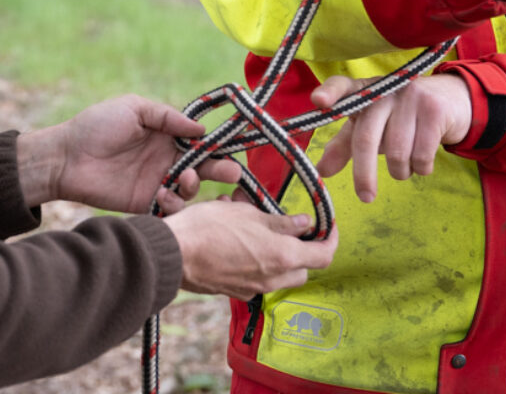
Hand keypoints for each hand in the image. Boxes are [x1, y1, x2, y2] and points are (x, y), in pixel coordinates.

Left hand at [16, 95, 241, 213]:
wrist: (66, 157)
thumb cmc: (97, 125)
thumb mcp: (133, 108)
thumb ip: (167, 117)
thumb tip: (201, 130)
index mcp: (165, 135)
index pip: (199, 143)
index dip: (217, 146)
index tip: (232, 150)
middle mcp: (166, 159)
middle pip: (202, 168)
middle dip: (219, 171)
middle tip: (232, 174)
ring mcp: (156, 182)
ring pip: (189, 190)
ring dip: (194, 187)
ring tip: (185, 181)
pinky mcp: (145, 203)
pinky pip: (170, 208)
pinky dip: (174, 205)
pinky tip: (164, 195)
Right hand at [164, 202, 336, 299]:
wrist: (174, 254)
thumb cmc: (209, 228)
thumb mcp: (248, 214)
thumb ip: (281, 222)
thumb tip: (304, 223)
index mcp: (283, 256)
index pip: (324, 256)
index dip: (331, 239)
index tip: (327, 226)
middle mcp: (272, 278)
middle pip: (303, 269)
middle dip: (304, 251)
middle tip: (292, 229)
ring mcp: (253, 288)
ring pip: (280, 275)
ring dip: (279, 256)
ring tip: (259, 231)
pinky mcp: (235, 291)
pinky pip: (257, 279)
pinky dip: (257, 264)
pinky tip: (239, 244)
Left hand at [311, 73, 471, 203]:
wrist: (451, 100)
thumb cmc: (401, 116)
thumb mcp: (371, 126)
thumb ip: (345, 145)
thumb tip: (321, 171)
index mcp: (363, 90)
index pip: (342, 85)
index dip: (330, 92)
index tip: (318, 103)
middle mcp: (384, 89)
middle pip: (367, 137)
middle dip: (364, 174)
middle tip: (365, 197)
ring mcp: (410, 96)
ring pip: (396, 152)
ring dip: (399, 171)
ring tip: (404, 166)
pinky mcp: (434, 109)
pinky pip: (421, 155)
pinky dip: (420, 169)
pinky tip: (423, 162)